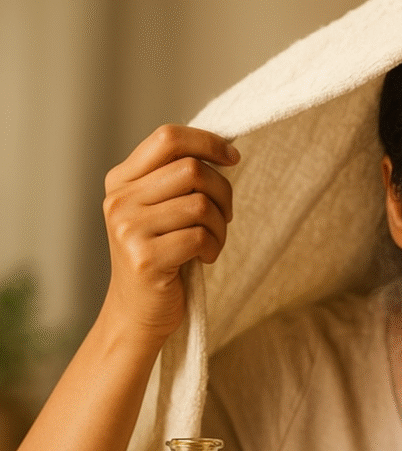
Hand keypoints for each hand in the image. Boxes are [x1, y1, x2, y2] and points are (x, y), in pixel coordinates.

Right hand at [101, 124, 238, 342]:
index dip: (208, 142)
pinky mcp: (145, 258)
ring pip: (201, 204)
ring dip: (221, 226)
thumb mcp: (160, 210)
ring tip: (213, 241)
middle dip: (223, 192)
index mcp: (121, 180)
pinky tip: (205, 258)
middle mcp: (119, 200)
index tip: (233, 158)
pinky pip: (200, 237)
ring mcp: (128, 229)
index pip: (168, 138)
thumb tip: (223, 150)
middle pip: (192, 170)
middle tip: (226, 216)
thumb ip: (177, 179)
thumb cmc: (160, 257)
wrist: (136, 312)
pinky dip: (214, 247)